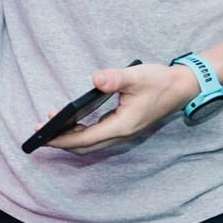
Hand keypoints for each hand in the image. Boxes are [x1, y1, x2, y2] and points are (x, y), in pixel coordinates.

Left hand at [46, 63, 199, 153]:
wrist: (183, 87)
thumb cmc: (160, 81)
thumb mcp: (136, 76)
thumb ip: (115, 78)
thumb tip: (96, 79)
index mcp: (122, 126)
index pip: (85, 139)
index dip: (62, 138)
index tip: (43, 135)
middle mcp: (122, 134)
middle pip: (85, 147)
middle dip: (61, 141)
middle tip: (39, 132)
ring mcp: (123, 132)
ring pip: (91, 144)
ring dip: (70, 138)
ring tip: (50, 126)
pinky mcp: (124, 127)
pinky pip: (97, 136)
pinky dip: (81, 133)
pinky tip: (71, 122)